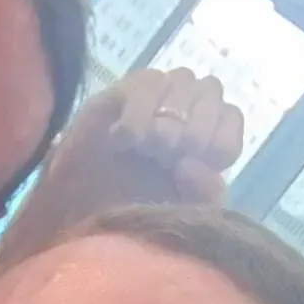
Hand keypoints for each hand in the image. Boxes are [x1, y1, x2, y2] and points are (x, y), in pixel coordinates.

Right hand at [0, 67, 244, 271]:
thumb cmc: (128, 222)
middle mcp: (179, 116)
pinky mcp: (117, 97)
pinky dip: (141, 110)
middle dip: (197, 124)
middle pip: (209, 90)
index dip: (221, 137)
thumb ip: (203, 194)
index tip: (202, 164)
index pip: (230, 116)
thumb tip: (196, 162)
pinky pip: (146, 81)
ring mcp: (150, 103)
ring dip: (169, 115)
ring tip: (150, 149)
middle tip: (170, 157)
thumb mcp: (177, 217)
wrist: (74, 224)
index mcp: (201, 143)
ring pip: (181, 79)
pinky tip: (126, 139)